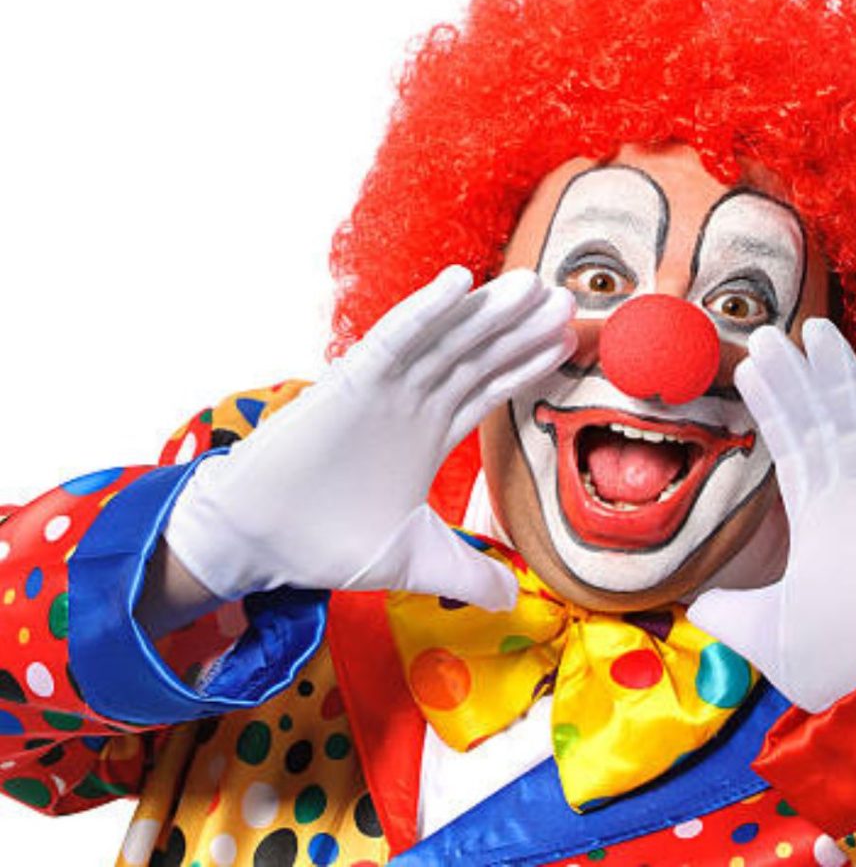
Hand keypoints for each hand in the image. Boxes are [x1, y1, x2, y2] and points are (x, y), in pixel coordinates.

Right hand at [164, 265, 576, 606]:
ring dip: (488, 310)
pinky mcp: (352, 382)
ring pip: (447, 340)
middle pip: (479, 355)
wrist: (260, 542)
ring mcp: (385, 388)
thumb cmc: (327, 541)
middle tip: (567, 299)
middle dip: (522, 328)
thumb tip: (514, 602)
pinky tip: (460, 281)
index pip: (489, 387)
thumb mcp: (414, 559)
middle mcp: (413, 403)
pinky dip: (427, 310)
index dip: (527, 363)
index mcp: (430, 432)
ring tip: (532, 284)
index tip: (568, 340)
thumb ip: (468, 573)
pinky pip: (396, 338)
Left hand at [689, 318, 855, 711]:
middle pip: (818, 422)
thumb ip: (722, 607)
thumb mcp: (753, 627)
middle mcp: (847, 502)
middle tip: (767, 332)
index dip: (771, 406)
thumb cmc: (827, 666)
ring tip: (812, 327)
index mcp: (816, 522)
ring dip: (834, 372)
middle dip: (795, 377)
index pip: (790, 448)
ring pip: (853, 419)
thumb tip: (691, 601)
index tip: (749, 369)